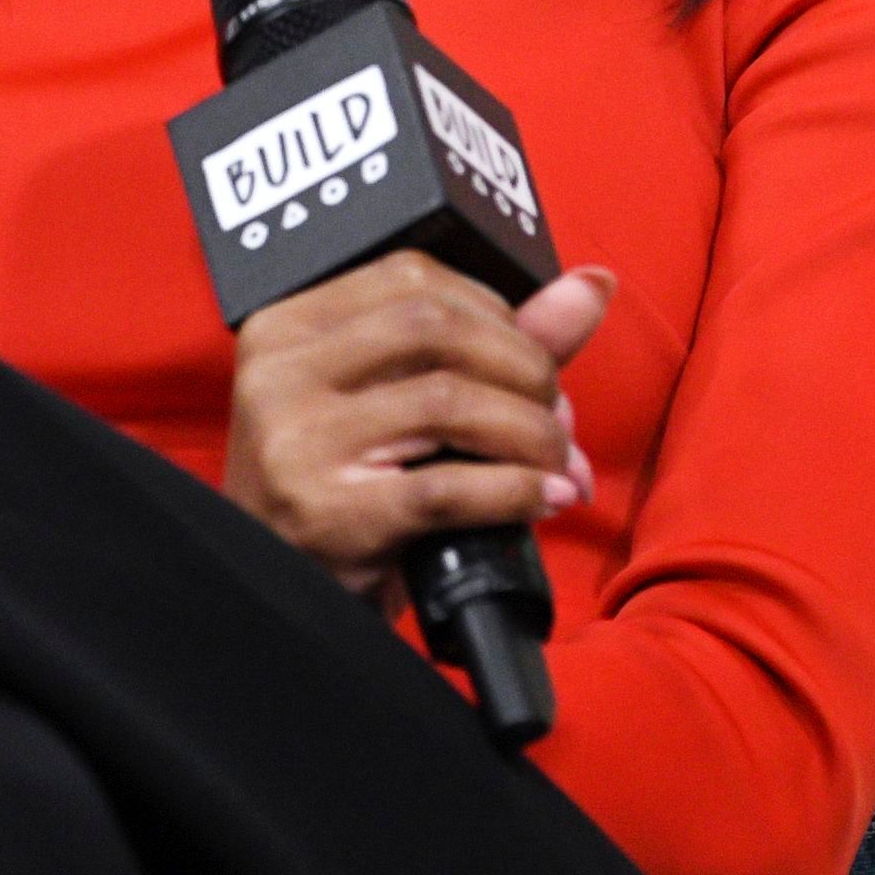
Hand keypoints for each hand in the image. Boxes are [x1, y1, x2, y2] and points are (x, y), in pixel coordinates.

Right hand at [222, 249, 615, 605]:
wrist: (287, 598)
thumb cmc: (348, 489)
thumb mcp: (400, 401)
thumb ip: (496, 340)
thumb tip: (592, 286)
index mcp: (288, 326)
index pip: (413, 276)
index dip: (497, 313)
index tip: (531, 362)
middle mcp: (282, 373)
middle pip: (437, 327)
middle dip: (524, 367)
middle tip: (555, 420)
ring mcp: (299, 444)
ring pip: (450, 400)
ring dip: (531, 432)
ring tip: (556, 464)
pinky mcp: (329, 515)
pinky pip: (447, 488)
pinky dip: (516, 490)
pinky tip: (545, 499)